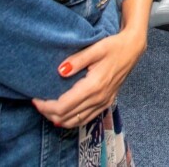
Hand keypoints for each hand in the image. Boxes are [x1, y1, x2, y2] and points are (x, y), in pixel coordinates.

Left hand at [32, 27, 146, 128]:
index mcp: (94, 86)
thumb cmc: (114, 46)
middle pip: (67, 117)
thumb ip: (77, 60)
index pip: (63, 106)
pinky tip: (64, 114)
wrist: (133, 49)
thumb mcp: (96, 48)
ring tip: (47, 108)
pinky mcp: (107, 103)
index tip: (35, 99)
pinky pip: (85, 119)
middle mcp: (99, 99)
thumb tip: (60, 71)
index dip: (46, 106)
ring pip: (75, 122)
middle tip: (38, 103)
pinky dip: (71, 120)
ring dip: (58, 119)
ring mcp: (104, 103)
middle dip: (48, 113)